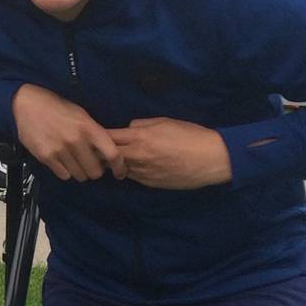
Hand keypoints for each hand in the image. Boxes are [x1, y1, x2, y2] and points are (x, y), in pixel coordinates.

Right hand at [12, 83, 118, 181]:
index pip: (112, 154)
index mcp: (89, 128)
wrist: (28, 104)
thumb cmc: (57, 108)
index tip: (119, 173)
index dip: (119, 167)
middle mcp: (76, 140)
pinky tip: (62, 160)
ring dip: (79, 172)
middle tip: (90, 164)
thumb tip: (105, 154)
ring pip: (79, 175)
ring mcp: (60, 150)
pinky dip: (65, 171)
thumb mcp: (82, 116)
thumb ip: (94, 134)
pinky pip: (63, 175)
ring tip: (74, 161)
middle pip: (95, 171)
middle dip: (95, 170)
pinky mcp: (46, 157)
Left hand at [107, 118, 231, 188]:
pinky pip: (133, 177)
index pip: (108, 137)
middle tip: (101, 149)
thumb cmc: (190, 135)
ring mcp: (142, 173)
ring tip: (119, 158)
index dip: (99, 136)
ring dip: (116, 164)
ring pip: (118, 169)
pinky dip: (131, 171)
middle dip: (102, 152)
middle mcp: (136, 157)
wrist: (210, 159)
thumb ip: (142, 125)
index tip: (95, 134)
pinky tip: (139, 166)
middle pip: (107, 157)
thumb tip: (128, 128)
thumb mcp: (165, 122)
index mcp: (139, 138)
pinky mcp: (149, 184)